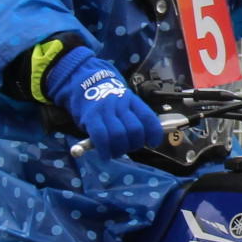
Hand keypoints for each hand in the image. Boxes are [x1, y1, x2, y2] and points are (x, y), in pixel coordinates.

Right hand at [48, 48, 163, 158]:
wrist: (87, 85)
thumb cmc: (110, 102)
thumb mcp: (127, 104)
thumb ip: (137, 118)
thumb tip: (150, 140)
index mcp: (133, 101)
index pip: (148, 117)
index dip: (154, 133)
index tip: (152, 143)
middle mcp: (121, 104)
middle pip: (134, 129)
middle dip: (135, 144)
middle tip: (130, 147)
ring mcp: (105, 111)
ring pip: (118, 135)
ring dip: (120, 149)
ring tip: (117, 151)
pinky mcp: (91, 118)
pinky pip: (100, 137)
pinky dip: (105, 150)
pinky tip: (106, 155)